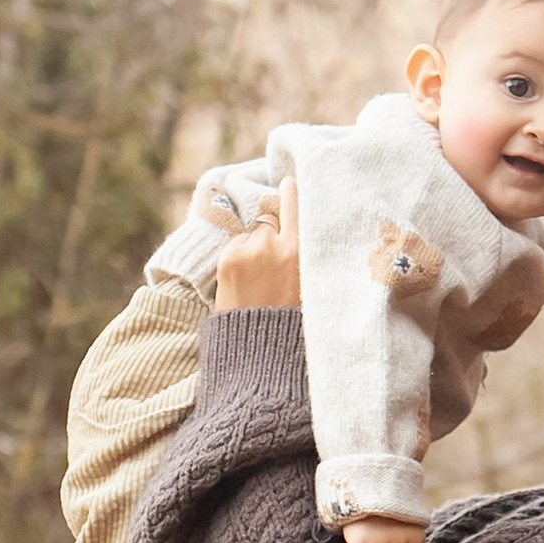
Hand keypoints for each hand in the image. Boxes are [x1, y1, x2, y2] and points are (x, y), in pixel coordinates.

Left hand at [211, 172, 300, 312]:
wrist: (262, 354)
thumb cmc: (293, 323)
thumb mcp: (314, 284)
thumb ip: (307, 253)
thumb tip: (300, 221)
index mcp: (304, 251)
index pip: (295, 198)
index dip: (292, 192)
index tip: (290, 188)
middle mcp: (278, 244)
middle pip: (272, 211)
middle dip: (273, 223)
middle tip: (275, 249)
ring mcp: (251, 250)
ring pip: (254, 230)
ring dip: (256, 244)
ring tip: (260, 277)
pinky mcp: (229, 257)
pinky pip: (237, 243)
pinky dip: (240, 256)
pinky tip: (246, 282)